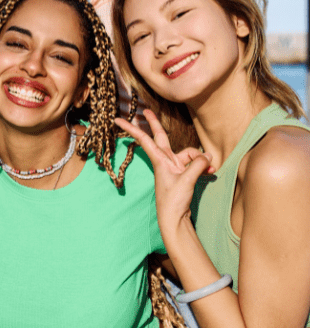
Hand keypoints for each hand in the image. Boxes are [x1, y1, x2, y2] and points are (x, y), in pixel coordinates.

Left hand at [115, 109, 213, 234]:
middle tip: (146, 110)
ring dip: (201, 158)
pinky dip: (203, 166)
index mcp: (159, 159)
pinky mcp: (183, 174)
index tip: (116, 118)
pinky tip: (212, 171)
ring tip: (212, 169)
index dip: (131, 127)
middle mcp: (165, 160)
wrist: (175, 219)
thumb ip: (197, 164)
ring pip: (189, 153)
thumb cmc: (174, 200)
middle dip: (155, 123)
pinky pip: (195, 163)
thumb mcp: (186, 180)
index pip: (144, 138)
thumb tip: (208, 155)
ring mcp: (174, 166)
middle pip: (160, 136)